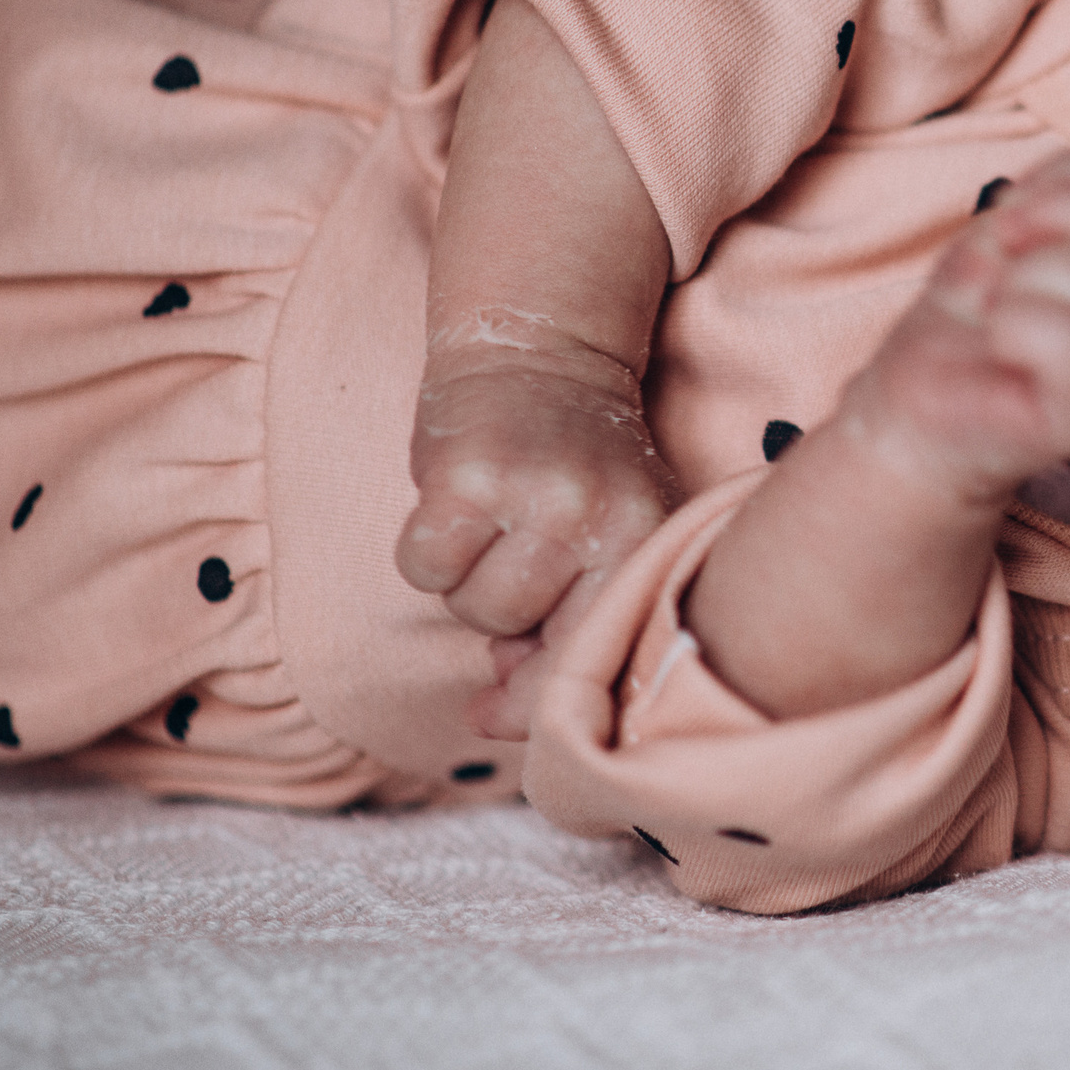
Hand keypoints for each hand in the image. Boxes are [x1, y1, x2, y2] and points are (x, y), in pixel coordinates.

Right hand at [397, 334, 681, 739]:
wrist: (542, 354)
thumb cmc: (576, 466)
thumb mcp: (605, 534)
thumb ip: (569, 623)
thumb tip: (496, 714)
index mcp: (645, 537)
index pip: (594, 650)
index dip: (541, 696)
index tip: (497, 713)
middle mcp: (597, 517)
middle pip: (522, 636)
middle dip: (508, 619)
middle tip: (513, 564)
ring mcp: (534, 495)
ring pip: (475, 607)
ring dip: (470, 583)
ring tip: (495, 529)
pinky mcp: (466, 475)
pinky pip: (424, 567)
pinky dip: (428, 551)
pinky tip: (456, 512)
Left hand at [683, 151, 1069, 719]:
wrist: (912, 408)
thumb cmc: (969, 317)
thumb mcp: (1018, 229)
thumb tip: (1065, 194)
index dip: (1064, 186)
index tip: (1012, 222)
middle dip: (1050, 230)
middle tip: (1001, 268)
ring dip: (1028, 280)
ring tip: (1000, 311)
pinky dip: (1019, 323)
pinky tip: (999, 343)